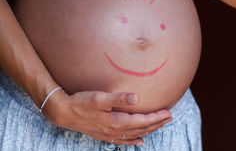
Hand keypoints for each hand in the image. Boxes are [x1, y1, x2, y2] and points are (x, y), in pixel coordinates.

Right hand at [43, 89, 171, 145]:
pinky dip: (134, 141)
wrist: (63, 112)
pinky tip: (141, 140)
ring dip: (149, 130)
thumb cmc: (81, 102)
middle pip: (141, 128)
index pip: (142, 120)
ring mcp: (109, 134)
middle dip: (157, 123)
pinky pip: (124, 141)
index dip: (156, 117)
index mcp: (117, 120)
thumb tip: (137, 98)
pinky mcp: (104, 135)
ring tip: (160, 125)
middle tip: (170, 117)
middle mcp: (115, 130)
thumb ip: (119, 98)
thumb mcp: (100, 97)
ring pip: (135, 134)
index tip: (168, 112)